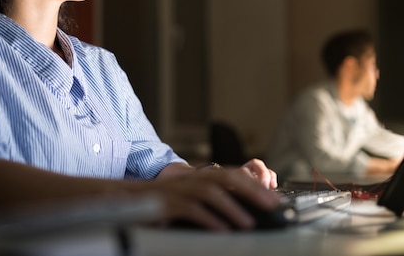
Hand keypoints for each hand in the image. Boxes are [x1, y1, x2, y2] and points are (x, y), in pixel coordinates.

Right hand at [147, 164, 279, 230]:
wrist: (130, 197)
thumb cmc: (165, 200)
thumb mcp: (192, 195)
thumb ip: (214, 198)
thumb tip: (245, 210)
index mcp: (201, 176)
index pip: (233, 174)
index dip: (255, 184)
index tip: (274, 198)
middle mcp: (193, 178)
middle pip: (227, 178)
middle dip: (252, 191)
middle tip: (271, 205)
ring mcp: (181, 189)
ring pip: (211, 192)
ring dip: (232, 207)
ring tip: (248, 223)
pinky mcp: (169, 203)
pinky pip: (191, 209)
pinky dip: (208, 218)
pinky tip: (221, 230)